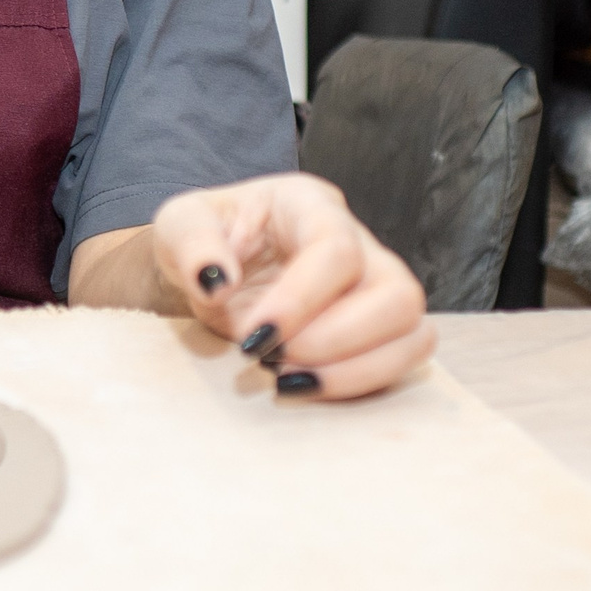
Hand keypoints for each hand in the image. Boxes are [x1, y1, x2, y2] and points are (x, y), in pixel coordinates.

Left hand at [150, 174, 433, 400]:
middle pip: (397, 290)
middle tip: (273, 359)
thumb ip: (192, 245)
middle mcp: (358, 239)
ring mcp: (376, 284)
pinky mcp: (379, 327)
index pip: (336, 246)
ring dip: (357, 368)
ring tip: (289, 380)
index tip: (253, 338)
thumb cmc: (201, 242)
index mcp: (308, 204)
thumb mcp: (178, 227)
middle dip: (338, 339)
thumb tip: (217, 281)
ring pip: (413, 328)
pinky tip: (306, 386)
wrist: (210, 272)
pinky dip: (361, 381)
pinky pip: (403, 357)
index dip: (302, 299)